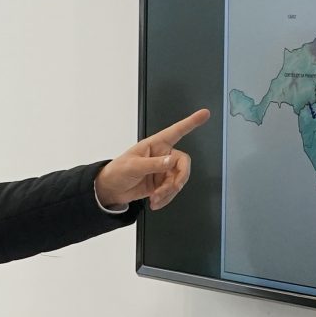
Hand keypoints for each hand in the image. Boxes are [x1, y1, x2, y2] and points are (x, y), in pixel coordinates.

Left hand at [94, 109, 210, 212]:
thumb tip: (170, 162)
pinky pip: (172, 191)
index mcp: (155, 144)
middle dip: (179, 179)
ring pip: (178, 180)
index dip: (191, 122)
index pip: (176, 131)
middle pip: (183, 164)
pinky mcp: (162, 184)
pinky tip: (156, 202)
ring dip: (169, 192)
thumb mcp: (133, 166)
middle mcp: (162, 156)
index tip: (204, 114)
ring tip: (156, 198)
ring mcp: (163, 170)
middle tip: (171, 189)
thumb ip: (153, 164)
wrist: (110, 190)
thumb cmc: (117, 171)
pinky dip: (166, 198)